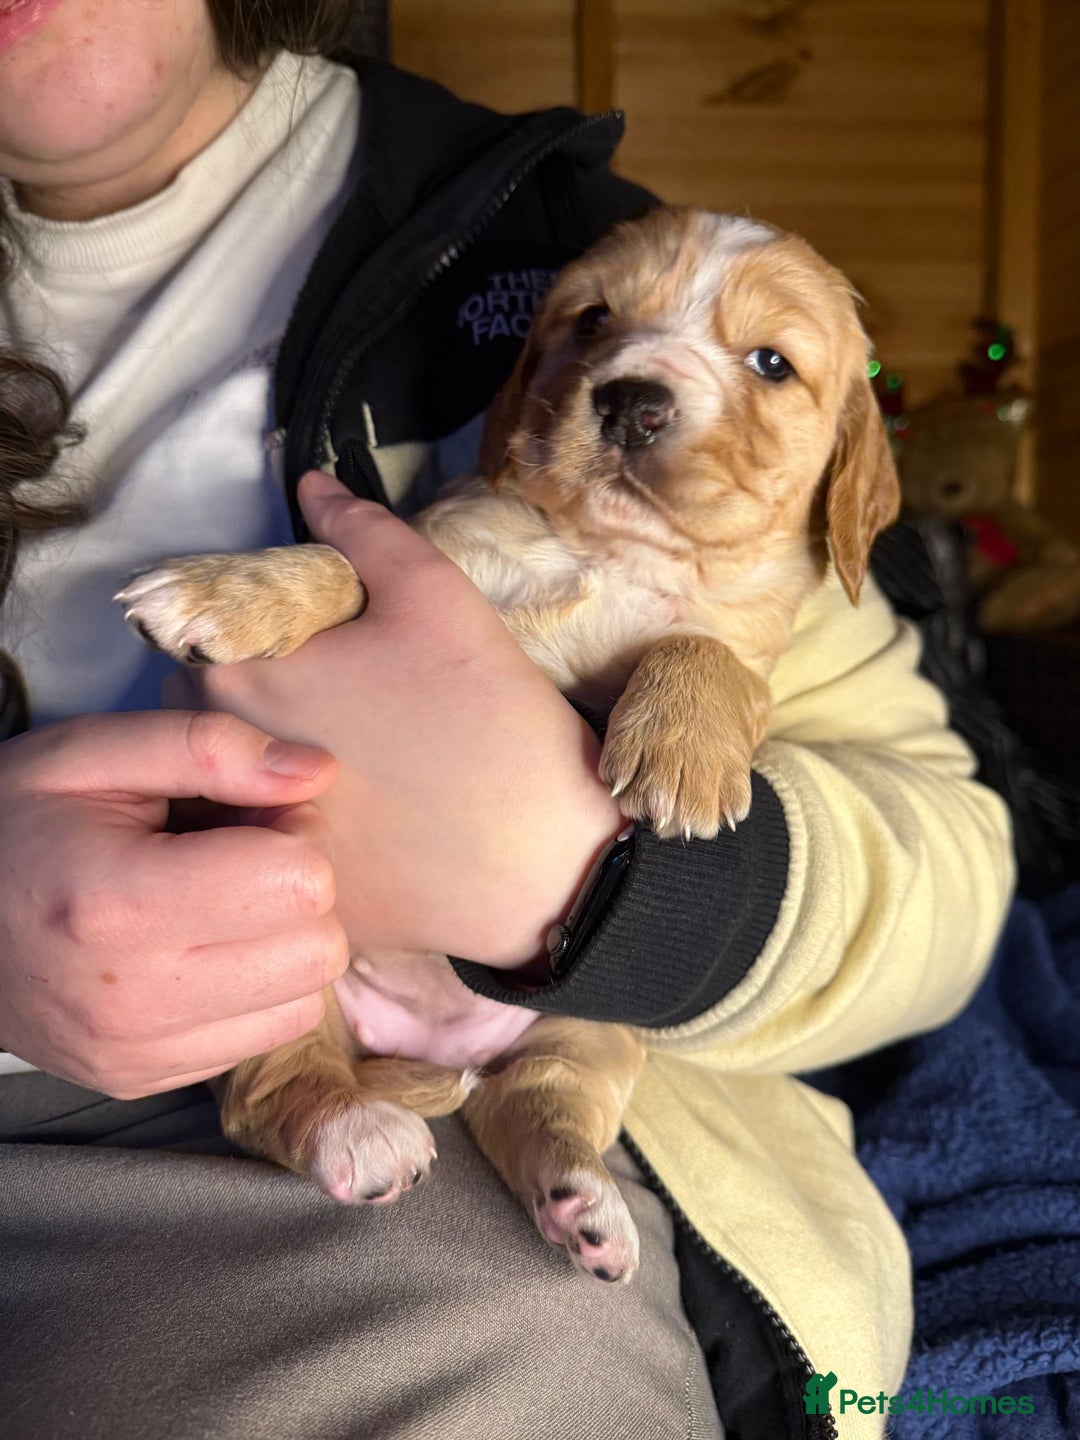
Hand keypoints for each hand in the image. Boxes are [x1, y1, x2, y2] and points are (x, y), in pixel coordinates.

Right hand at [0, 711, 349, 1096]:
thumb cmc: (18, 823)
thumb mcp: (95, 753)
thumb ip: (211, 748)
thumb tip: (316, 772)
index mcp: (118, 903)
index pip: (301, 880)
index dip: (294, 829)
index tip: (248, 814)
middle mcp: (133, 999)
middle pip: (318, 947)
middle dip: (299, 887)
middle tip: (240, 855)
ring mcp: (138, 1053)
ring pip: (307, 999)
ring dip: (285, 941)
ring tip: (220, 902)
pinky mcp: (145, 1079)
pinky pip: (268, 1035)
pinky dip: (258, 987)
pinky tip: (203, 947)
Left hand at [179, 471, 623, 968]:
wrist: (545, 864)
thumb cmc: (486, 720)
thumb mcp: (434, 598)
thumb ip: (362, 532)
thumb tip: (310, 487)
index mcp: (241, 682)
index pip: (198, 632)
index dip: (252, 623)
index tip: (316, 638)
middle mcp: (222, 770)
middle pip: (199, 712)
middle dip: (242, 690)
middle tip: (330, 693)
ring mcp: (254, 844)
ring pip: (224, 787)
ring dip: (256, 763)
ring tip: (344, 761)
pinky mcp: (289, 897)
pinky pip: (266, 851)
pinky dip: (290, 829)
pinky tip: (362, 824)